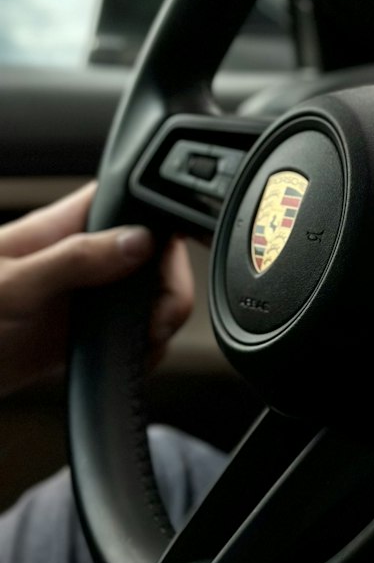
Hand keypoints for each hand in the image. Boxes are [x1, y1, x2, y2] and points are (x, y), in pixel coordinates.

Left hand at [0, 183, 193, 399]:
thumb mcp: (11, 284)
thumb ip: (75, 259)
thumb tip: (138, 241)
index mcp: (64, 226)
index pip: (134, 203)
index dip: (163, 223)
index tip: (168, 260)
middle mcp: (82, 258)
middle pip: (157, 257)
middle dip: (168, 290)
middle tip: (154, 320)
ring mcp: (84, 298)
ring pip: (151, 299)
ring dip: (160, 324)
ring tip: (142, 343)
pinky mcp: (81, 336)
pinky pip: (134, 336)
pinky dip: (146, 351)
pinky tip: (131, 360)